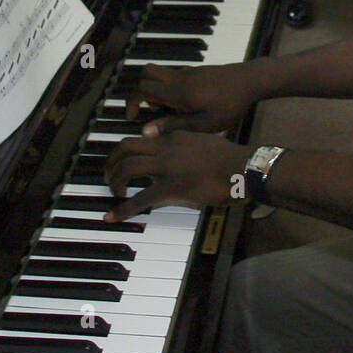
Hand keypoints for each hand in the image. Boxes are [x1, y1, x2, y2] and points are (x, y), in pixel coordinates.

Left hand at [104, 130, 247, 221]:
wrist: (243, 167)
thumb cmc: (231, 158)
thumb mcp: (206, 141)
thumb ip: (189, 143)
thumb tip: (182, 151)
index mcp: (175, 137)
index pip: (143, 137)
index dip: (128, 148)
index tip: (123, 158)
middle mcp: (166, 147)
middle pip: (126, 147)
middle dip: (111, 160)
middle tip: (109, 173)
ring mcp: (166, 167)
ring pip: (127, 167)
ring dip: (114, 179)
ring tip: (113, 190)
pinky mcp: (171, 187)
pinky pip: (140, 198)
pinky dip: (123, 208)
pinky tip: (113, 216)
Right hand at [123, 62, 255, 135]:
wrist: (251, 81)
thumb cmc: (229, 105)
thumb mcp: (202, 123)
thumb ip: (172, 126)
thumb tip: (145, 132)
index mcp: (176, 91)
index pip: (142, 88)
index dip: (131, 102)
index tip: (132, 117)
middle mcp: (178, 78)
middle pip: (146, 73)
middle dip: (141, 91)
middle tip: (150, 110)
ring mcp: (188, 72)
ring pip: (161, 74)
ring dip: (157, 90)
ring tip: (170, 111)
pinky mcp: (197, 72)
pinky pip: (175, 76)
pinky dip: (171, 88)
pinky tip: (186, 106)